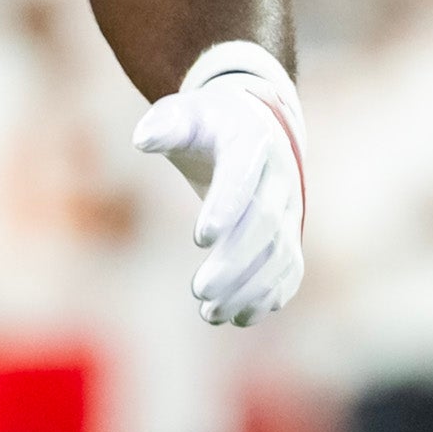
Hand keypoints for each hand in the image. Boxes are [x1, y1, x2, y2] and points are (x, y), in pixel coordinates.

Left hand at [132, 41, 307, 326]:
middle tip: (199, 289)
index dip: (226, 206)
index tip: (200, 238)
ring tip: (211, 314)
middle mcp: (280, 177)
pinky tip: (236, 318)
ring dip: (249, 288)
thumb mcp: (185, 113)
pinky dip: (267, 298)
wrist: (255, 126)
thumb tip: (142, 139)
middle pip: (265, 224)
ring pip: (280, 254)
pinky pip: (288, 271)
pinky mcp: (289, 235)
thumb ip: (166, 124)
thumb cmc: (209, 123)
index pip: (243, 175)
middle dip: (235, 260)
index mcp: (252, 141)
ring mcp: (289, 209)